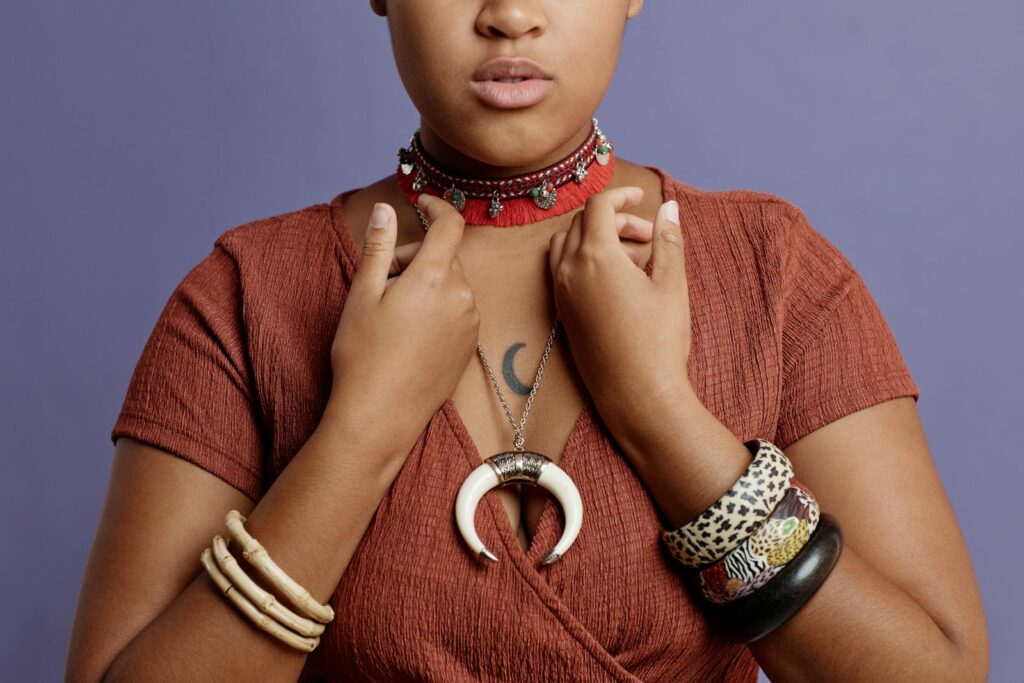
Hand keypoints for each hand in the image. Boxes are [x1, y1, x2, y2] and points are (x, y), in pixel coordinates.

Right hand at [327, 195, 480, 459]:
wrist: (380, 416)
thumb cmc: (364, 356)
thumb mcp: (363, 294)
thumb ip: (380, 246)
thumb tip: (388, 208)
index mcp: (434, 278)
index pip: (450, 225)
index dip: (436, 206)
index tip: (420, 202)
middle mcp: (461, 296)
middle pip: (444, 256)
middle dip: (415, 257)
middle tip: (382, 282)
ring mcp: (470, 323)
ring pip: (451, 283)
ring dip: (427, 283)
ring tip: (393, 315)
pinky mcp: (470, 345)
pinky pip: (457, 309)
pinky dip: (438, 307)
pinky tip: (410, 334)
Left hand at [548, 186, 692, 436]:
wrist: (637, 395)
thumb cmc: (658, 341)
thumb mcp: (672, 285)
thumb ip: (668, 241)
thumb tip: (669, 207)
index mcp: (595, 257)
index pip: (598, 207)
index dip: (621, 195)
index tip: (642, 198)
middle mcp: (569, 271)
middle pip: (582, 223)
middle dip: (615, 220)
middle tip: (648, 236)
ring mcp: (561, 294)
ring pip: (567, 245)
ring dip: (596, 239)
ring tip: (635, 259)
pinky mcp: (562, 314)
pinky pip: (563, 271)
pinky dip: (585, 261)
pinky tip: (618, 281)